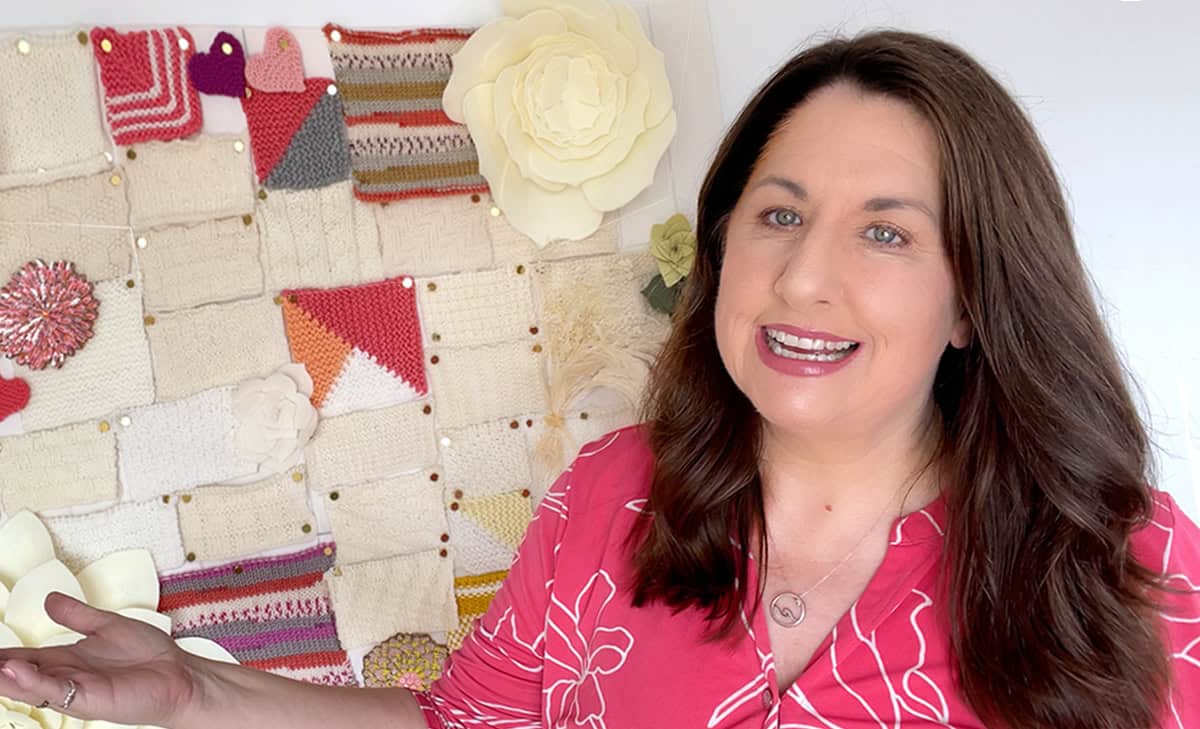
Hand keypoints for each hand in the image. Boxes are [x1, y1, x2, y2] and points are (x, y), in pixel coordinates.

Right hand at [0, 592, 194, 726]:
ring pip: (29, 685)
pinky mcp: (89, 699)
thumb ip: (77, 615)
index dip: (0, 654)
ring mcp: (74, 690)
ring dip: (5, 676)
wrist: (178, 675)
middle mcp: (64, 677)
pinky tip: (15, 671)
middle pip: (17, 673)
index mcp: (64, 660)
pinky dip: (33, 682)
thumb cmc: (148, 656)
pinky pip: (55, 691)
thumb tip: (49, 599)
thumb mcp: (107, 626)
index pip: (21, 657)